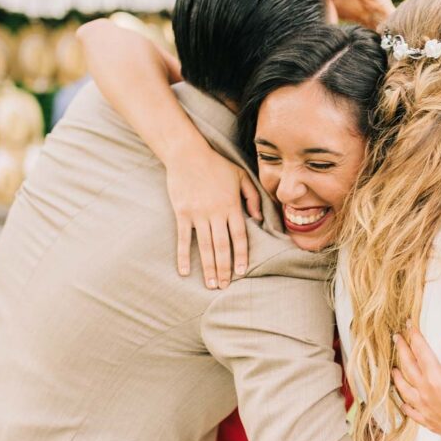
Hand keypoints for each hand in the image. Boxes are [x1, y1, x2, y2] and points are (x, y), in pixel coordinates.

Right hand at [164, 139, 262, 288]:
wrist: (187, 153)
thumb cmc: (216, 164)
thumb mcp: (241, 176)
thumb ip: (253, 197)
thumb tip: (258, 219)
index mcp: (231, 205)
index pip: (239, 236)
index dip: (241, 256)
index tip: (242, 272)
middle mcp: (215, 212)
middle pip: (221, 246)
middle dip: (224, 268)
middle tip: (225, 286)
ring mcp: (197, 214)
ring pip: (204, 246)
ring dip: (208, 267)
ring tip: (211, 285)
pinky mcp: (182, 213)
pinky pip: (183, 238)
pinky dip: (183, 256)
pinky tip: (185, 271)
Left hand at [393, 329, 440, 440]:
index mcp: (436, 381)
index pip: (421, 353)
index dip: (414, 337)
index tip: (409, 324)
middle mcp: (426, 395)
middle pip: (409, 368)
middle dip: (402, 350)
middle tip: (396, 337)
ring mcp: (426, 410)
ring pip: (405, 390)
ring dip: (398, 376)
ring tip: (393, 368)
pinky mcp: (430, 423)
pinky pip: (411, 412)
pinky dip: (404, 404)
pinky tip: (403, 402)